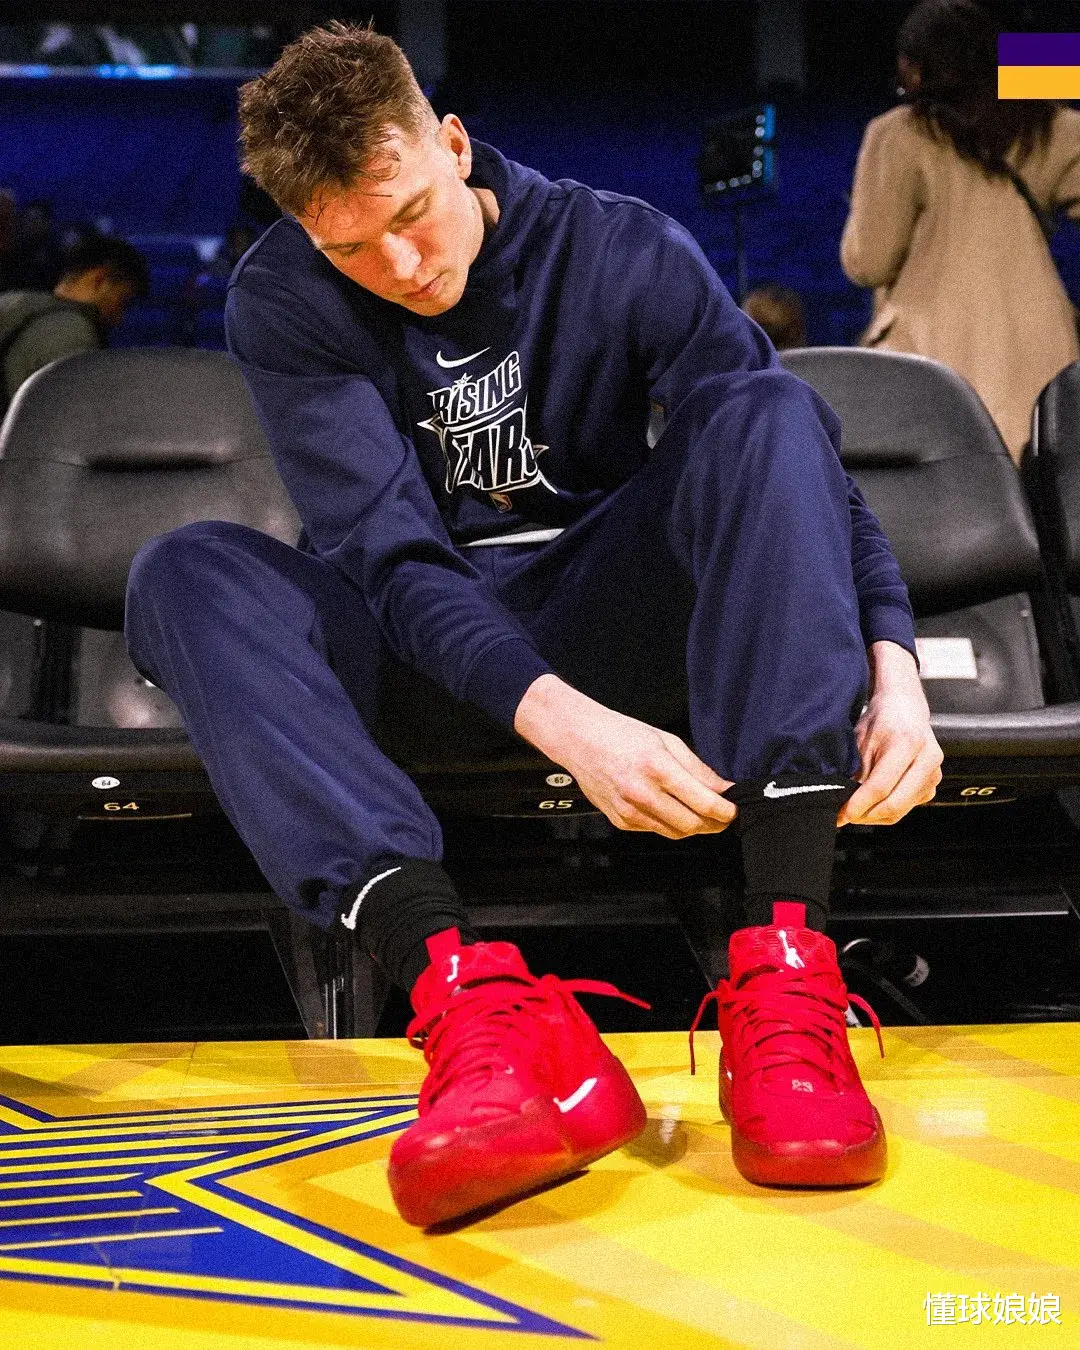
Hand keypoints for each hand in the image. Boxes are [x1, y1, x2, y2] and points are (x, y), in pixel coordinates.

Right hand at [514, 674, 735, 838]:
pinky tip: (670, 808)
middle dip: (714, 824)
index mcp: (658, 767)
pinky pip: (655, 830)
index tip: (735, 810)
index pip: (704, 803)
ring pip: (675, 833)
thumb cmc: (623, 735)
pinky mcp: (621, 821)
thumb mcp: (667, 741)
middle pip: (692, 825)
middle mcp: (642, 793)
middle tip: (723, 816)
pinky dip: (669, 824)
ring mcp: (629, 811)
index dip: (726, 812)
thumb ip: (698, 769)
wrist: (580, 741)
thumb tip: (724, 790)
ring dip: (694, 827)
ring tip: (701, 813)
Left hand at [838, 641, 942, 825]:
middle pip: (895, 804)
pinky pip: (908, 807)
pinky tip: (872, 804)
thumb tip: (842, 801)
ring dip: (875, 816)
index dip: (858, 804)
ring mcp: (934, 774)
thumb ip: (856, 771)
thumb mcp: (861, 740)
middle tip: (845, 817)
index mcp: (908, 743)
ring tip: (855, 811)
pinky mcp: (933, 784)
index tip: (841, 815)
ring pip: (901, 810)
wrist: (906, 709)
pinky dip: (887, 811)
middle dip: (866, 815)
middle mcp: (927, 760)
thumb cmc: (882, 721)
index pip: (880, 786)